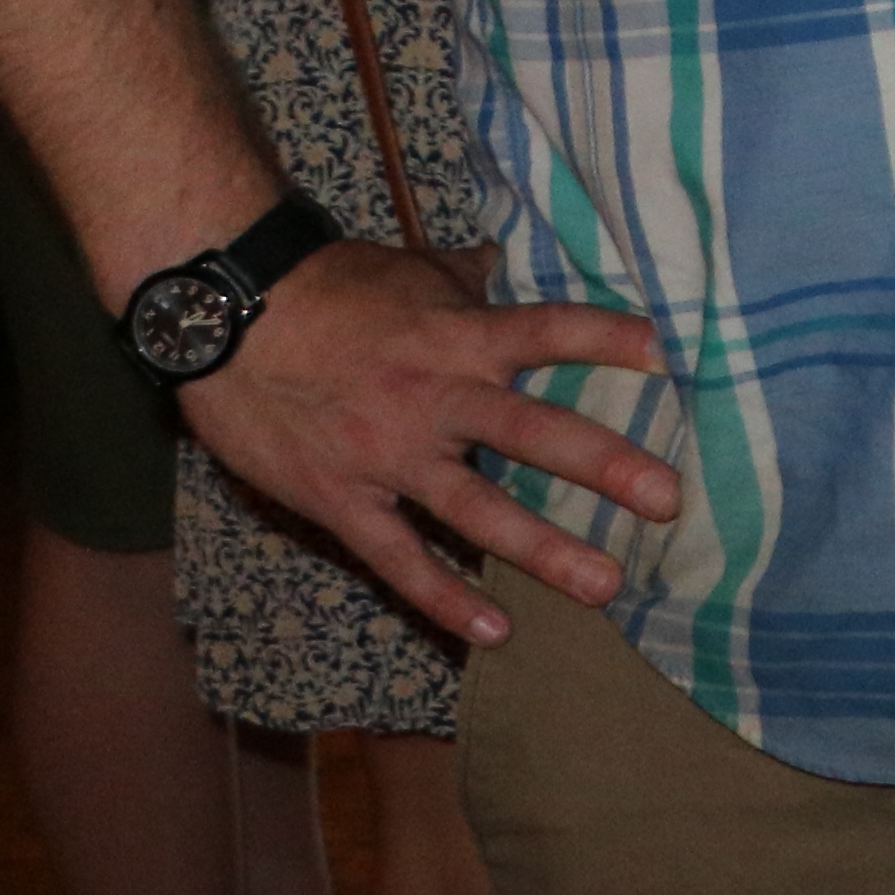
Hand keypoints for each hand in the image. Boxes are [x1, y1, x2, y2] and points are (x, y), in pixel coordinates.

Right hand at [182, 235, 675, 639]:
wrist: (225, 320)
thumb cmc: (327, 289)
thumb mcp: (410, 273)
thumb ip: (467, 280)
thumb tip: (504, 262)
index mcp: (458, 337)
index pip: (549, 330)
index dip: (608, 339)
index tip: (670, 354)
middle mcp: (435, 399)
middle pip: (532, 433)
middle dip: (604, 467)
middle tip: (668, 500)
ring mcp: (390, 456)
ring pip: (477, 510)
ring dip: (543, 551)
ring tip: (603, 585)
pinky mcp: (343, 501)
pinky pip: (400, 560)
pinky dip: (445, 598)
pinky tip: (494, 633)